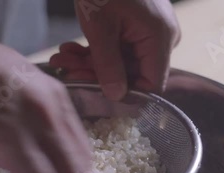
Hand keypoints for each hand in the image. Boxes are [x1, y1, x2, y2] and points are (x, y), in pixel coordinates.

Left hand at [50, 0, 180, 99]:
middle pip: (132, 72)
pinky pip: (118, 46)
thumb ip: (108, 66)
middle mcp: (161, 36)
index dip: (125, 93)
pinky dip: (94, 49)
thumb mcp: (100, 28)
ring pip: (120, 60)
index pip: (152, 84)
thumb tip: (116, 97)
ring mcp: (149, 29)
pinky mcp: (137, 24)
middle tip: (66, 69)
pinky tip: (70, 49)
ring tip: (61, 58)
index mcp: (161, 38)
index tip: (94, 91)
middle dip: (96, 73)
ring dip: (89, 62)